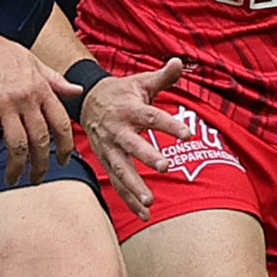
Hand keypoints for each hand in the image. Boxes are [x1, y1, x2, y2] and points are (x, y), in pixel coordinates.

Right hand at [0, 30, 79, 185]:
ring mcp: (4, 105)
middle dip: (41, 164)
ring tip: (13, 179)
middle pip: (41, 140)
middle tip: (37, 179)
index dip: (65, 147)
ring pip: (17, 145)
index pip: (61, 124)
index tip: (62, 161)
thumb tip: (78, 91)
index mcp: (42, 89)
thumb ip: (56, 81)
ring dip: (15, 168)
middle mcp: (27, 99)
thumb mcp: (34, 62)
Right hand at [76, 55, 190, 215]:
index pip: (151, 116)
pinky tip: (145, 215)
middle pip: (132, 145)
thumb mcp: (142, 81)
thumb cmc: (123, 92)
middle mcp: (117, 130)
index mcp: (129, 109)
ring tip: (150, 202)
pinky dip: (129, 200)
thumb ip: (163, 76)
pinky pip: (117, 183)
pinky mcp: (106, 162)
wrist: (88, 101)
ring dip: (135, 186)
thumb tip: (181, 62)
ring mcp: (109, 148)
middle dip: (147, 156)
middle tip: (166, 166)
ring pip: (121, 169)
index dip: (169, 124)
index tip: (188, 133)